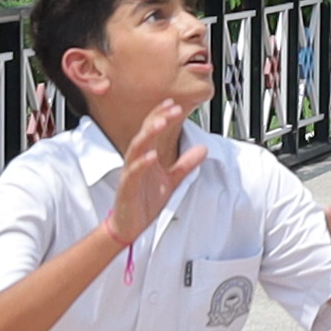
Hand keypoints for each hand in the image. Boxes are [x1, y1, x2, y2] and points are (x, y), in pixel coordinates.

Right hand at [108, 99, 194, 246]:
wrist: (131, 225)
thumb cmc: (144, 201)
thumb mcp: (171, 180)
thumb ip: (186, 164)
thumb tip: (202, 149)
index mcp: (146, 156)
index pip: (152, 130)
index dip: (162, 116)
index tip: (174, 104)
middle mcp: (137, 160)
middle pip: (145, 133)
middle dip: (158, 119)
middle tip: (173, 109)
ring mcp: (131, 172)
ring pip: (137, 148)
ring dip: (149, 134)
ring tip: (161, 124)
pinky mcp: (127, 187)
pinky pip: (133, 172)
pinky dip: (142, 163)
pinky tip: (151, 156)